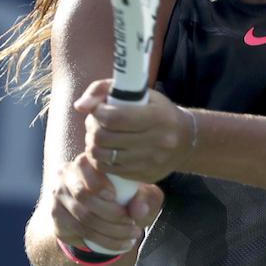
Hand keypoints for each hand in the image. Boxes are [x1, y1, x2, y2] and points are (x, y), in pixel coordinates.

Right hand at [50, 152, 163, 254]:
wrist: (96, 212)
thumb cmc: (120, 194)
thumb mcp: (135, 192)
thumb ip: (142, 197)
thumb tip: (138, 209)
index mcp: (83, 161)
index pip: (83, 167)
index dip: (97, 182)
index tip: (114, 196)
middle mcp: (65, 175)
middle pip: (83, 196)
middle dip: (111, 214)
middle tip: (133, 224)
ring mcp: (58, 196)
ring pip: (84, 217)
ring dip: (111, 231)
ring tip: (132, 235)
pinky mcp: (57, 216)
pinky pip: (80, 231)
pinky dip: (104, 240)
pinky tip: (121, 244)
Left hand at [74, 79, 196, 183]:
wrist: (185, 139)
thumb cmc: (155, 109)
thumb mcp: (137, 92)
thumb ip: (104, 89)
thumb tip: (80, 106)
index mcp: (158, 117)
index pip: (115, 118)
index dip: (98, 113)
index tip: (97, 110)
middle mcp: (158, 141)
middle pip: (105, 138)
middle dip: (92, 130)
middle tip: (94, 125)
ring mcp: (152, 161)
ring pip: (104, 157)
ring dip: (93, 146)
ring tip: (97, 138)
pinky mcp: (146, 176)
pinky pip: (111, 170)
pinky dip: (101, 160)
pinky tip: (105, 151)